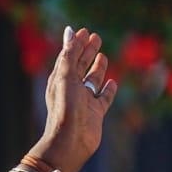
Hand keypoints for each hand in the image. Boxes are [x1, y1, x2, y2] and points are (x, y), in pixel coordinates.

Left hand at [35, 26, 115, 171]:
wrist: (70, 140)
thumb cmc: (65, 108)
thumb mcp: (65, 77)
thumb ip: (69, 56)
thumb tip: (70, 34)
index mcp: (59, 81)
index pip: (68, 57)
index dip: (75, 44)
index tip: (83, 31)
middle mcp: (70, 90)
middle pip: (80, 66)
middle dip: (87, 51)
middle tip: (96, 37)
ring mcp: (83, 101)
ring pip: (92, 80)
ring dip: (97, 68)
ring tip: (102, 56)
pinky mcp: (95, 113)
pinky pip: (103, 98)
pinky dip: (107, 90)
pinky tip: (112, 82)